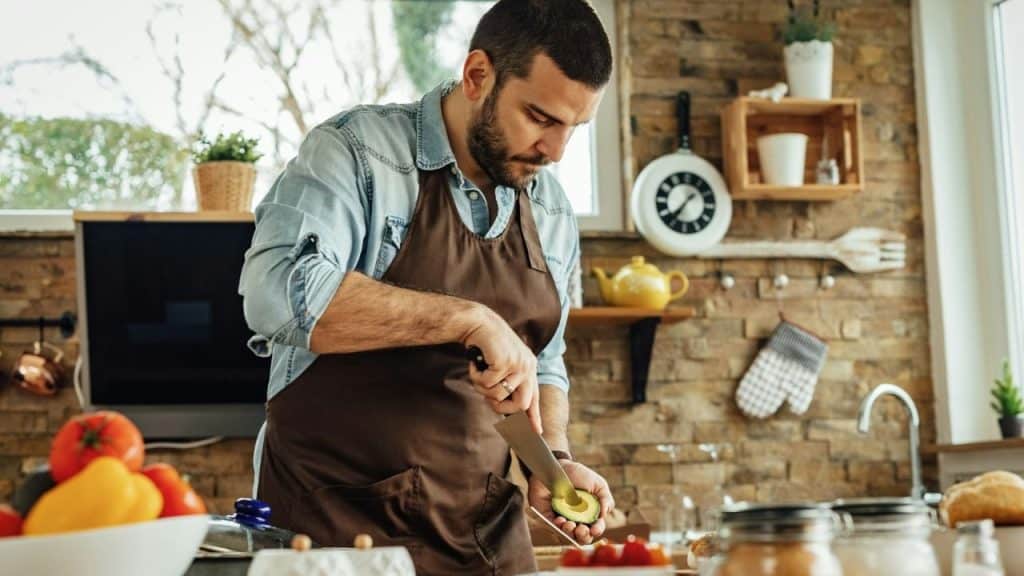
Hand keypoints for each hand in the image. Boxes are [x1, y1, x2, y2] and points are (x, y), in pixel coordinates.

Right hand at [462, 306, 541, 433]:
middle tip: (487, 399)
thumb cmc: (486, 345)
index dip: (534, 416)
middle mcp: (528, 366)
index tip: (537, 432)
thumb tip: (501, 405)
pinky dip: (476, 376)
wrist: (477, 322)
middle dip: (500, 407)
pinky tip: (476, 363)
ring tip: (478, 372)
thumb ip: (506, 382)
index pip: (534, 397)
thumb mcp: (501, 364)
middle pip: (521, 404)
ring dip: (482, 387)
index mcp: (529, 367)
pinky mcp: (505, 362)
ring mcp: (518, 364)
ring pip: (498, 395)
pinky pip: (487, 384)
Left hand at [529, 460, 613, 544]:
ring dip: (570, 533)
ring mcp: (563, 520)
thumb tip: (605, 515)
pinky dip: (558, 527)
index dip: (597, 530)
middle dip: (583, 536)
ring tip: (570, 524)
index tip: (594, 529)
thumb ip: (606, 499)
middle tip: (582, 529)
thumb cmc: (578, 475)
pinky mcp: (548, 517)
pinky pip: (553, 528)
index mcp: (591, 514)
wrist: (558, 466)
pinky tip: (560, 519)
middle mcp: (577, 520)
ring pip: (568, 535)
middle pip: (582, 537)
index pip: (596, 528)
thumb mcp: (598, 484)